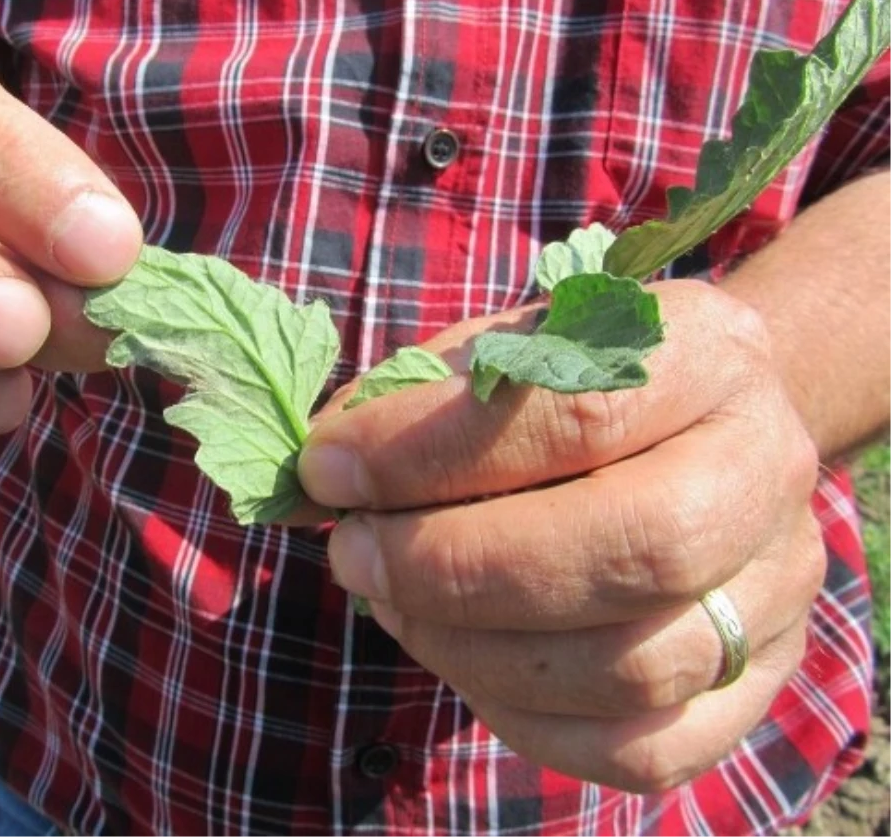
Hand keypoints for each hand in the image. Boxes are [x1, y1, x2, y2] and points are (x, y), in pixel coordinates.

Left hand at [298, 280, 824, 791]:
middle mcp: (767, 466)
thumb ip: (418, 400)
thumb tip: (324, 474)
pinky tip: (460, 658)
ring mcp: (778, 588)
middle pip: (635, 550)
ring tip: (394, 602)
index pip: (582, 411)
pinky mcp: (756, 687)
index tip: (329, 470)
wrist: (693, 433)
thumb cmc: (570, 388)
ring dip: (474, 648)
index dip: (433, 452)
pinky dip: (522, 719)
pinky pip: (639, 750)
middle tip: (353, 553)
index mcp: (709, 352)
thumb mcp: (500, 354)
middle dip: (460, 567)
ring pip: (632, 666)